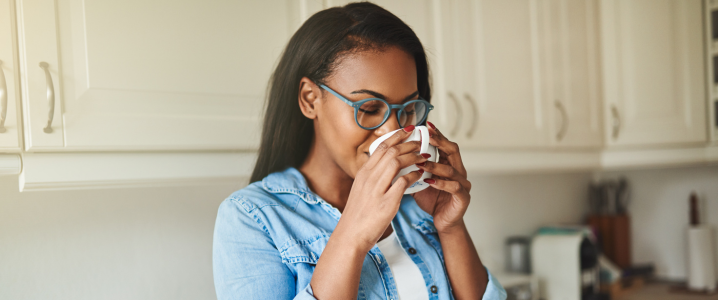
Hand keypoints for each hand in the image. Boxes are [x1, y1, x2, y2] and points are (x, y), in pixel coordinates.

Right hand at [337, 126, 429, 251]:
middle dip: (408, 143)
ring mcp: (377, 189)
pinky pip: (403, 182)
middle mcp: (369, 178)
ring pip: (396, 162)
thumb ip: (373, 178)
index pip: (381, 147)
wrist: (350, 236)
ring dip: (412, 156)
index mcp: (363, 173)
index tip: (408, 130)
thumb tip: (386, 167)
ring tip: (424, 156)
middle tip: (420, 142)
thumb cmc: (358, 215)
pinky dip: (413, 175)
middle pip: (390, 151)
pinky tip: (420, 175)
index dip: (396, 136)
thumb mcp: (362, 191)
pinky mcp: (386, 203)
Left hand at [412, 122, 471, 233]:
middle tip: (427, 136)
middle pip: (452, 150)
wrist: (442, 222)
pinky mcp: (463, 197)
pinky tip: (429, 181)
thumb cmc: (432, 200)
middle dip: (439, 142)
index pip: (444, 145)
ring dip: (435, 165)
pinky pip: (454, 187)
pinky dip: (441, 183)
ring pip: (451, 169)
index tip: (425, 126)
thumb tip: (396, 154)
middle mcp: (459, 171)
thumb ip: (414, 168)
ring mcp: (463, 184)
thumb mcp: (420, 180)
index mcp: (449, 164)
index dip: (437, 135)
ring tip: (421, 163)